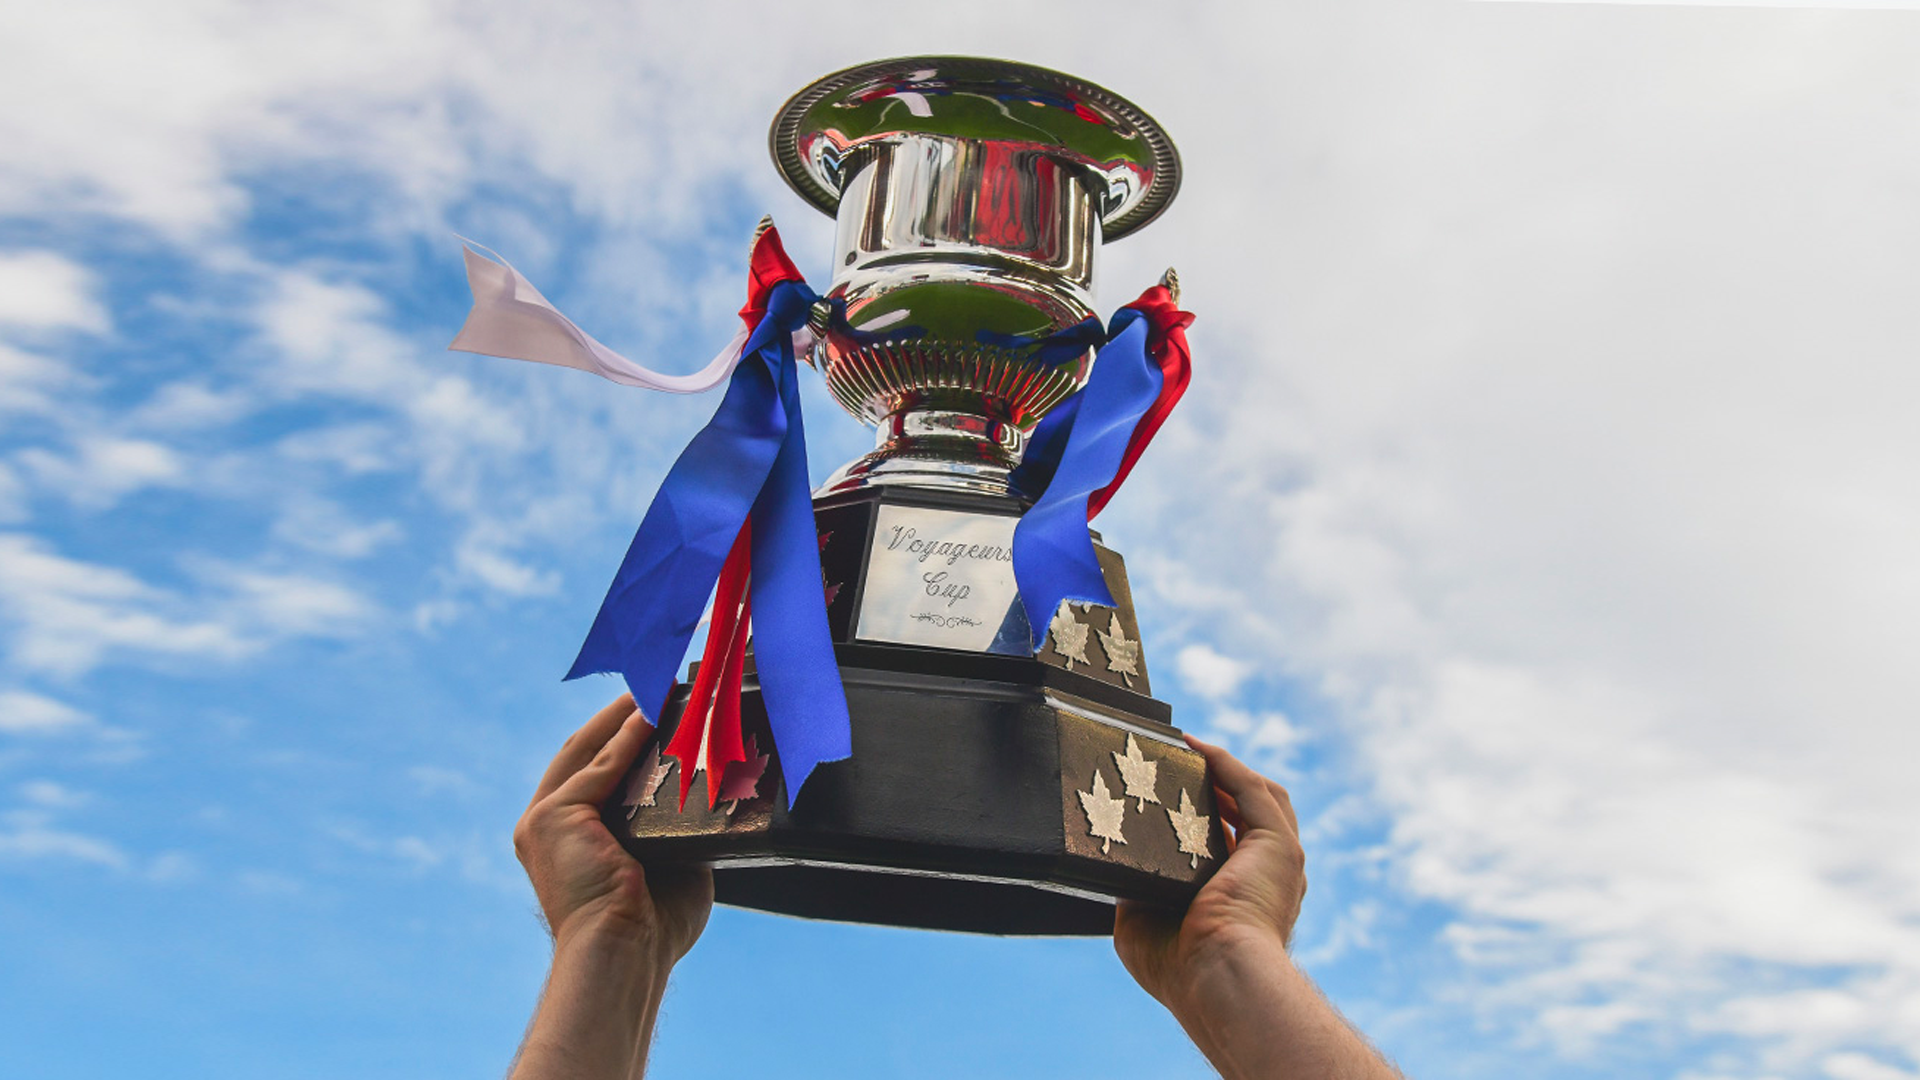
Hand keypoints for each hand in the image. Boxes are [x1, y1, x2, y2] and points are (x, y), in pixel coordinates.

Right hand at [513, 693, 713, 961]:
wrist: (626, 954)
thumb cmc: (652, 927)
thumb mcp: (669, 864)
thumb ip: (676, 828)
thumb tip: (709, 795)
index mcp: (567, 840)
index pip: (591, 774)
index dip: (619, 739)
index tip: (654, 712)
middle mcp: (544, 827)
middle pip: (582, 754)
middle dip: (617, 719)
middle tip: (656, 688)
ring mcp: (543, 821)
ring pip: (586, 752)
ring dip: (621, 718)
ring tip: (656, 689)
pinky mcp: (551, 818)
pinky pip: (596, 767)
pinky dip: (623, 738)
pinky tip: (648, 715)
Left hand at [1113, 735, 1305, 1008]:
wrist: (1215, 977)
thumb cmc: (1179, 968)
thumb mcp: (1142, 923)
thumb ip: (1134, 891)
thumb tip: (1115, 864)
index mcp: (1244, 898)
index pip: (1233, 844)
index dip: (1207, 816)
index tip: (1171, 796)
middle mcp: (1268, 877)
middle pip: (1252, 813)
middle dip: (1220, 786)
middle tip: (1180, 766)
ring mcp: (1279, 859)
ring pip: (1262, 795)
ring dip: (1227, 770)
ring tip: (1189, 751)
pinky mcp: (1278, 844)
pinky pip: (1253, 789)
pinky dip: (1226, 764)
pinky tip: (1196, 747)